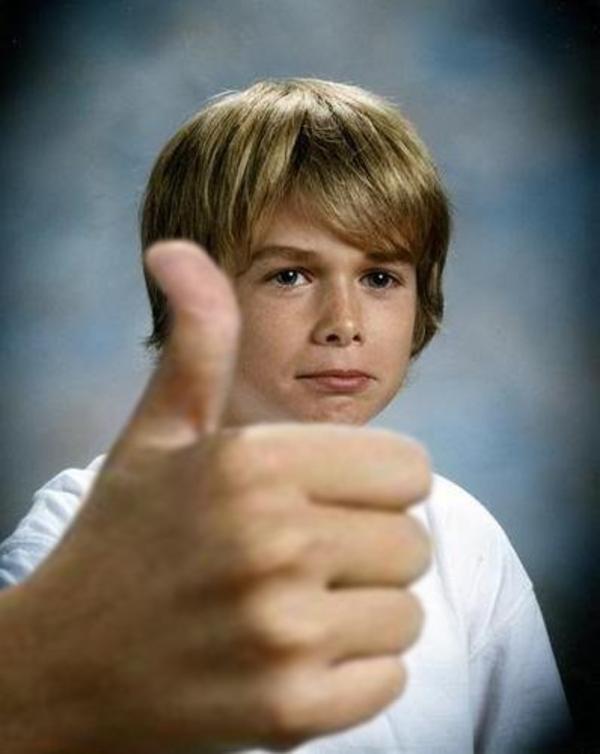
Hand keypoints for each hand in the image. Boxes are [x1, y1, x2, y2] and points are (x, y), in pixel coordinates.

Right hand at [2, 241, 431, 753]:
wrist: (63, 665)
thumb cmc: (122, 538)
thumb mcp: (157, 434)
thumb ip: (194, 343)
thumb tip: (177, 248)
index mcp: (254, 461)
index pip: (409, 468)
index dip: (373, 484)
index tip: (329, 498)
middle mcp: (274, 541)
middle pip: (412, 540)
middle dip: (366, 546)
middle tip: (300, 558)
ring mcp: (282, 632)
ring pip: (407, 610)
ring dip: (362, 609)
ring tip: (292, 606)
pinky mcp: (290, 711)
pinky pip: (390, 677)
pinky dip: (354, 671)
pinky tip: (290, 656)